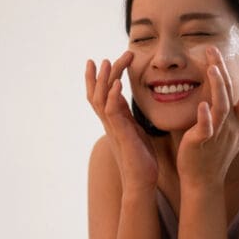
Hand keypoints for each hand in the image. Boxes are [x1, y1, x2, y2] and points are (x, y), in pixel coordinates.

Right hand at [86, 51, 157, 192]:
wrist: (141, 181)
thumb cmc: (141, 158)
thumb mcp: (135, 131)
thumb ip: (128, 116)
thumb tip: (125, 102)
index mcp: (114, 121)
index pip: (100, 96)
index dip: (97, 79)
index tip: (97, 61)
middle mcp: (109, 123)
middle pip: (96, 95)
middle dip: (98, 76)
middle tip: (102, 58)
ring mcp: (113, 128)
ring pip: (102, 100)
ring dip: (104, 80)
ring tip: (106, 62)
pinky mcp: (122, 135)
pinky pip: (113, 113)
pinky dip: (114, 97)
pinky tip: (118, 84)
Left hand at [176, 46, 238, 190]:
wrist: (203, 181)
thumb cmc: (214, 155)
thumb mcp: (232, 133)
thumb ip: (235, 114)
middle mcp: (232, 127)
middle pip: (235, 94)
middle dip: (226, 70)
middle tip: (215, 49)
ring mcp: (219, 134)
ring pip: (221, 106)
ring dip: (218, 86)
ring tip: (211, 67)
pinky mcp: (202, 142)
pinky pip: (206, 128)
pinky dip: (205, 116)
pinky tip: (202, 105)